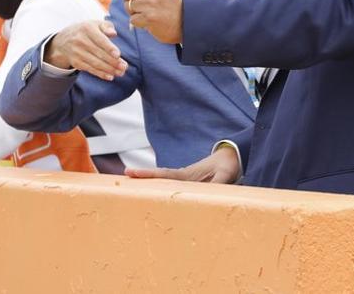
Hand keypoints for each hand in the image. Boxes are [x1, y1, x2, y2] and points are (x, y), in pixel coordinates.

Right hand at [44, 21, 126, 80]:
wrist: (64, 40)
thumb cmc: (87, 30)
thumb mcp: (96, 24)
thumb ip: (107, 27)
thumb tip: (113, 33)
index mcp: (87, 29)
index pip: (100, 40)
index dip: (109, 48)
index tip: (118, 55)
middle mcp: (80, 40)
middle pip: (99, 53)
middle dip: (113, 62)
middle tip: (124, 67)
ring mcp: (77, 52)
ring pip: (95, 63)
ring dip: (109, 69)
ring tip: (121, 72)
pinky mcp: (76, 62)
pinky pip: (90, 69)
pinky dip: (101, 74)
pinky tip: (110, 76)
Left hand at [113, 0, 182, 43]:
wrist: (184, 20)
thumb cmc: (167, 3)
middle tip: (145, 3)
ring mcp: (152, 3)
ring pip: (127, 5)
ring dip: (134, 12)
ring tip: (149, 12)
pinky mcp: (149, 17)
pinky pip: (132, 19)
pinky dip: (138, 22)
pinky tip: (149, 21)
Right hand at [125, 145, 239, 183]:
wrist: (232, 156)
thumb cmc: (228, 165)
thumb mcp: (226, 174)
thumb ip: (218, 183)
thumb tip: (210, 194)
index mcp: (187, 174)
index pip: (163, 174)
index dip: (147, 174)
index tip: (130, 172)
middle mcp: (182, 176)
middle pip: (158, 178)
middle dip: (141, 178)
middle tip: (121, 178)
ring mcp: (184, 179)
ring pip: (163, 182)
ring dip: (148, 184)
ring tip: (130, 188)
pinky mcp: (188, 183)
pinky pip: (171, 186)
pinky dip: (160, 188)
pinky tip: (152, 196)